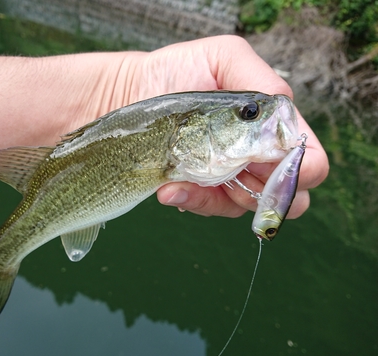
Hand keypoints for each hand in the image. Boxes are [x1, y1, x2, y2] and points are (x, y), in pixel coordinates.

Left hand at [124, 36, 328, 218]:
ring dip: (217, 196)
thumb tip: (283, 110)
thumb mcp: (224, 58)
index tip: (268, 160)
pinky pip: (206, 208)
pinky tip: (169, 187)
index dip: (301, 170)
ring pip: (243, 209)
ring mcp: (228, 179)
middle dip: (262, 192)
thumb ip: (259, 79)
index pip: (309, 161)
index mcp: (272, 128)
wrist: (134, 90)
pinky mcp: (198, 191)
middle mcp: (256, 159)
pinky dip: (190, 199)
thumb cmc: (181, 70)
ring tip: (184, 173)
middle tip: (232, 170)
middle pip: (287, 198)